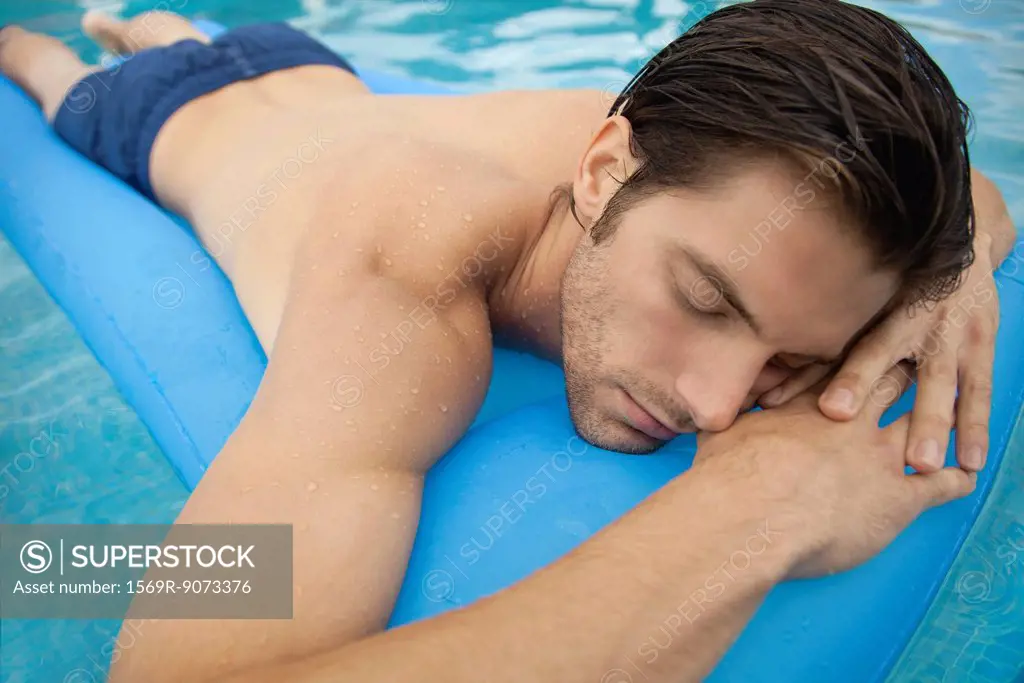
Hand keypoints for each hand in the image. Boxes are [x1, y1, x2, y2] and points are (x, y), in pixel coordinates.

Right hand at [697, 368, 976, 579]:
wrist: (751, 514)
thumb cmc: (727, 476)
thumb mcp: (720, 431)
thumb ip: (727, 413)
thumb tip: (708, 401)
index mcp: (810, 403)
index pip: (844, 370)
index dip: (859, 360)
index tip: (867, 352)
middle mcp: (852, 420)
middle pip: (891, 382)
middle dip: (903, 373)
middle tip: (913, 368)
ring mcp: (880, 455)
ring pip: (923, 423)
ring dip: (934, 419)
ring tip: (944, 416)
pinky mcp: (900, 497)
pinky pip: (943, 484)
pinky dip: (956, 477)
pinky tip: (962, 475)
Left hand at [759, 237, 998, 473]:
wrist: (963, 245)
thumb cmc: (898, 282)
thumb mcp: (866, 294)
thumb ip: (826, 333)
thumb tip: (769, 371)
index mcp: (881, 310)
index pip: (861, 348)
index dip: (848, 379)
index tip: (830, 411)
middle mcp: (917, 321)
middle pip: (897, 366)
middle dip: (889, 407)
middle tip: (855, 434)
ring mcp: (954, 335)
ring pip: (943, 384)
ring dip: (936, 426)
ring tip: (925, 464)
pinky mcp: (982, 347)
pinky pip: (978, 391)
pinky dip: (975, 427)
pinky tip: (971, 462)